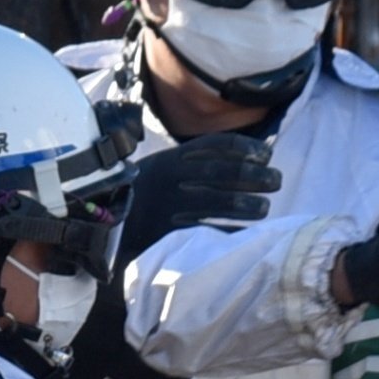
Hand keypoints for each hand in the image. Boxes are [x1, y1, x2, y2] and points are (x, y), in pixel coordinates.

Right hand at [109, 130, 278, 261]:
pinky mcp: (167, 231)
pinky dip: (229, 230)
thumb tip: (240, 161)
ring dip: (247, 203)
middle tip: (277, 180)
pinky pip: (206, 229)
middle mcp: (172, 178)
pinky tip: (247, 232)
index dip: (245, 148)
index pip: (215, 146)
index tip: (267, 154)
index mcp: (172, 158)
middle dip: (254, 175)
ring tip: (265, 207)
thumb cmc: (140, 196)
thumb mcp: (159, 169)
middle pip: (222, 172)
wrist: (101, 224)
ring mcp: (170, 205)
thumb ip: (191, 163)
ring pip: (218, 200)